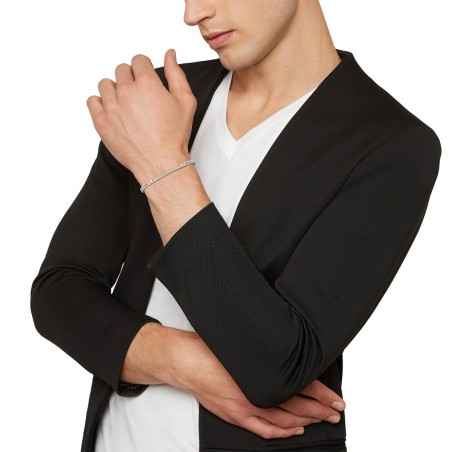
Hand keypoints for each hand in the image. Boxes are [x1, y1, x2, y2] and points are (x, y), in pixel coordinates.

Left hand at [86, 50, 196, 184]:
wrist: (160, 163)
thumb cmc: (173, 137)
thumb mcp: (185, 102)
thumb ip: (176, 74)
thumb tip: (170, 55)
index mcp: (146, 83)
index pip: (138, 60)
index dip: (144, 68)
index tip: (146, 77)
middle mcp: (126, 92)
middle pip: (121, 70)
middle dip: (130, 78)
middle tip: (139, 94)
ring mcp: (111, 107)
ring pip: (105, 84)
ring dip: (114, 89)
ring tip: (125, 103)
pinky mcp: (101, 122)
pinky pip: (92, 101)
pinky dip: (100, 103)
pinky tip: (112, 110)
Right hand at [168, 330, 345, 439]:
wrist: (184, 360)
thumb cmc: (210, 348)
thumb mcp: (243, 345)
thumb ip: (266, 354)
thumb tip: (289, 356)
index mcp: (262, 374)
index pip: (302, 386)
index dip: (322, 394)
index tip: (336, 398)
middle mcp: (257, 394)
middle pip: (298, 406)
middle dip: (320, 410)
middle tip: (336, 411)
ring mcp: (246, 408)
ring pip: (284, 420)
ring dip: (306, 421)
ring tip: (322, 420)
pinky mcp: (236, 415)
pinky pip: (264, 429)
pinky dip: (282, 432)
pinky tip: (294, 431)